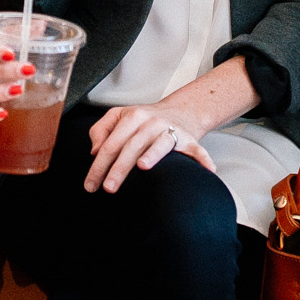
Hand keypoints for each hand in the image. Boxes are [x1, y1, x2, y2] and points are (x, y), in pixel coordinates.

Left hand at [84, 101, 215, 194]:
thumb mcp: (118, 116)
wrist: (179, 111)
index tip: (91, 185)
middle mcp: (151, 122)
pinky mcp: (189, 139)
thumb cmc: (143, 119)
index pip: (111, 143)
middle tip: (108, 188)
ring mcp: (171, 130)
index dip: (99, 165)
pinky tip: (207, 169)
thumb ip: (100, 130)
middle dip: (118, 168)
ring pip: (161, 144)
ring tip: (142, 166)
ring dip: (152, 154)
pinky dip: (202, 158)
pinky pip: (196, 149)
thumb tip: (95, 151)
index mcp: (132, 116)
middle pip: (132, 146)